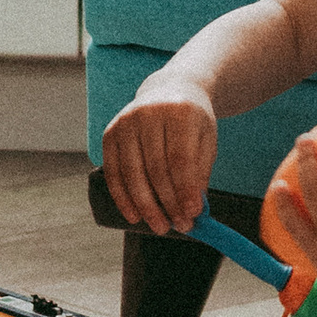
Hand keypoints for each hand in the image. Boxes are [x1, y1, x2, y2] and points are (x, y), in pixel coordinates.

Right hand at [103, 76, 216, 235]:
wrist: (169, 90)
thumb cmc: (192, 122)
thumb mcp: (206, 140)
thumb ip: (200, 173)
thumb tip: (193, 210)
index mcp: (179, 112)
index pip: (179, 157)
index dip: (184, 189)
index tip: (193, 215)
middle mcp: (148, 113)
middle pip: (155, 167)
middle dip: (168, 202)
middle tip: (180, 226)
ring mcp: (125, 122)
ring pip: (132, 172)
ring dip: (146, 205)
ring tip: (160, 226)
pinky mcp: (110, 132)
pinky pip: (113, 171)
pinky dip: (122, 197)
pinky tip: (134, 215)